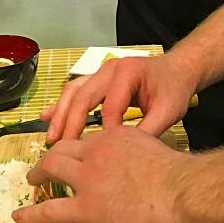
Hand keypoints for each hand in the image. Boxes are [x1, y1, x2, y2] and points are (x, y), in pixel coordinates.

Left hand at [11, 127, 187, 222]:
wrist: (179, 190)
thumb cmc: (177, 175)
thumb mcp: (154, 150)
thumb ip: (139, 154)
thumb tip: (138, 169)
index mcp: (114, 136)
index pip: (89, 141)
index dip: (80, 150)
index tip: (79, 158)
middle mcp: (95, 151)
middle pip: (63, 148)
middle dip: (51, 155)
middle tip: (45, 165)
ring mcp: (87, 179)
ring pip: (51, 168)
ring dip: (38, 173)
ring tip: (31, 181)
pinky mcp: (85, 208)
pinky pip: (50, 209)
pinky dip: (31, 214)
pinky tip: (19, 217)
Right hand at [41, 55, 194, 142]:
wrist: (177, 70)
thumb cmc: (174, 88)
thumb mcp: (168, 111)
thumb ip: (148, 130)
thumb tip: (126, 154)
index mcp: (128, 73)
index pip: (110, 107)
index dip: (106, 131)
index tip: (103, 154)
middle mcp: (110, 69)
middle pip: (82, 96)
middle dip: (70, 123)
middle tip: (61, 148)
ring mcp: (101, 72)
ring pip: (73, 91)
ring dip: (60, 114)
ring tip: (51, 138)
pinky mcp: (98, 79)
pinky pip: (75, 90)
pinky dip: (61, 105)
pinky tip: (46, 117)